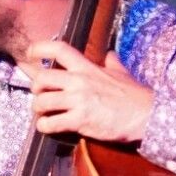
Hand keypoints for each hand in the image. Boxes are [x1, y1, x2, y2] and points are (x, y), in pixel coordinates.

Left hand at [23, 40, 153, 143]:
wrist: (146, 115)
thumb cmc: (134, 95)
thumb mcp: (121, 73)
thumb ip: (111, 63)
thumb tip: (110, 54)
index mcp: (87, 67)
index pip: (59, 49)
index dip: (39, 49)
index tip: (30, 54)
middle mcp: (79, 81)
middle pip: (42, 78)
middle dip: (35, 88)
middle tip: (39, 94)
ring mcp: (78, 101)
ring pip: (41, 102)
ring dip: (37, 110)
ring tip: (43, 114)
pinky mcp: (80, 120)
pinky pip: (51, 123)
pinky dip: (44, 126)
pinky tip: (47, 127)